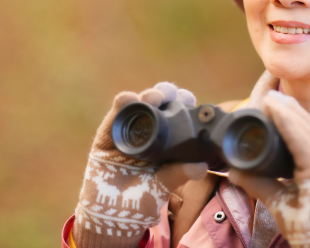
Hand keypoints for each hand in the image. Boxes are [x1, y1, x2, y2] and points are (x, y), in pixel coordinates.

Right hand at [72, 82, 207, 247]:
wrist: (107, 216)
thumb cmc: (140, 202)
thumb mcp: (161, 188)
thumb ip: (177, 175)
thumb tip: (201, 167)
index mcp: (169, 141)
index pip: (180, 115)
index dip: (185, 104)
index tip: (190, 101)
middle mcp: (150, 131)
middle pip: (161, 103)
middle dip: (168, 93)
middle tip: (173, 95)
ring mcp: (129, 130)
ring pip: (140, 103)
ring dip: (149, 95)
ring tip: (154, 97)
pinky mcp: (108, 134)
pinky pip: (115, 114)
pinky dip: (123, 104)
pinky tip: (127, 100)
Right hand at [229, 90, 309, 247]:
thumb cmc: (307, 228)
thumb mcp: (280, 208)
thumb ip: (258, 186)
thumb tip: (234, 171)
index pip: (300, 136)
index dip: (284, 117)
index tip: (269, 101)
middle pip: (309, 127)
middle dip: (289, 109)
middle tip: (269, 96)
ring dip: (297, 114)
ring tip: (279, 101)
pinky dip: (303, 124)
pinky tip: (293, 118)